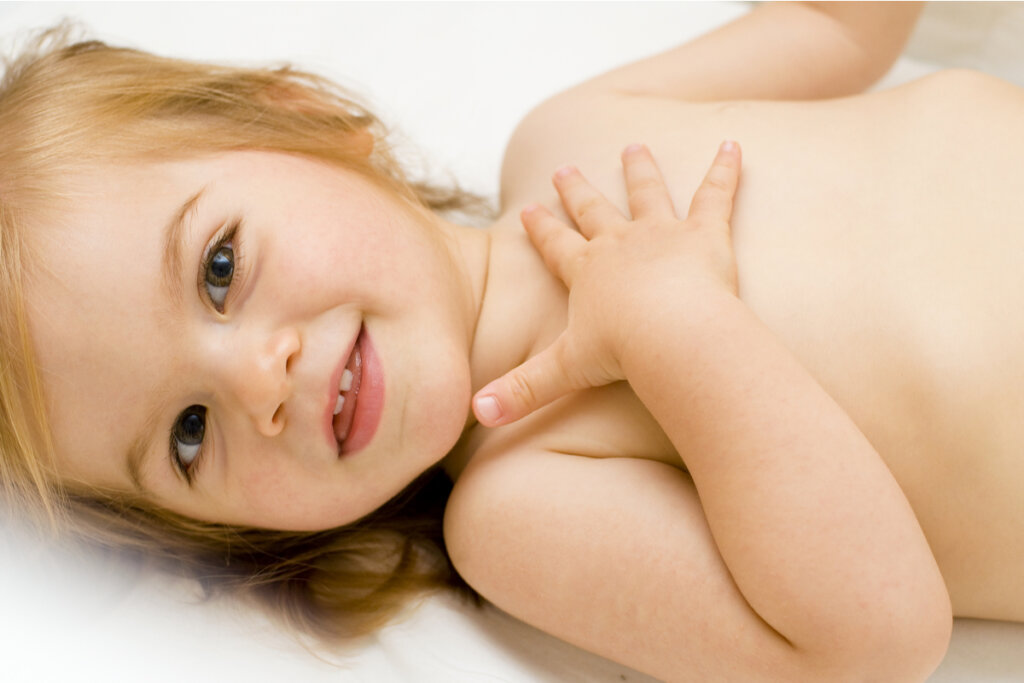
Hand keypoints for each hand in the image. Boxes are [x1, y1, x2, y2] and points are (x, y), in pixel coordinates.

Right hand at [473, 141, 742, 426]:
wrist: (671, 336)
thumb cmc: (622, 353)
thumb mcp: (564, 372)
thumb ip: (522, 392)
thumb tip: (478, 413)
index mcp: (586, 271)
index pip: (556, 245)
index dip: (541, 228)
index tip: (527, 209)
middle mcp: (619, 244)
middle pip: (594, 211)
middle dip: (577, 191)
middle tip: (564, 167)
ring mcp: (662, 233)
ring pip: (648, 193)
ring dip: (640, 170)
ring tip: (634, 147)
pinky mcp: (705, 233)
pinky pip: (715, 194)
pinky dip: (726, 169)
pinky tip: (733, 145)